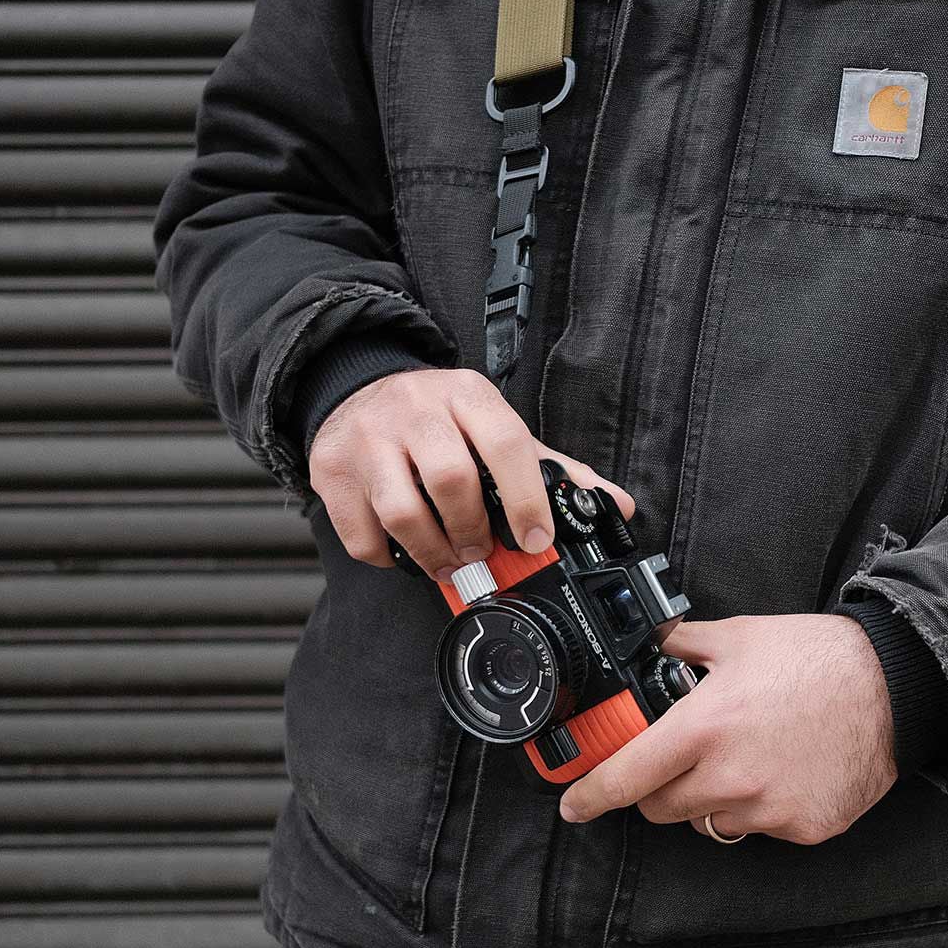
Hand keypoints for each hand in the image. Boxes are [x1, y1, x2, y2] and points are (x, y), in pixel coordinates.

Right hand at [307, 367, 634, 578]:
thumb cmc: (438, 419)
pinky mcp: (331, 470)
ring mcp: (368, 439)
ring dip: (433, 552)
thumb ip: (553, 468)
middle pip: (451, 480)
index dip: (527, 500)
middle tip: (482, 553)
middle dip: (473, 531)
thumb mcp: (494, 425)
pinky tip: (405, 551)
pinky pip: (361, 534)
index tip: (536, 540)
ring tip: (449, 561)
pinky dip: (388, 557)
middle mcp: (415, 409)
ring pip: (402, 511)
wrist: (355, 385)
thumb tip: (616, 507)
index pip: (506, 444)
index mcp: (467, 395)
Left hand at [559, 614, 897, 844]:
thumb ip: (684, 645)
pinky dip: (762, 807)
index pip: (626, 777)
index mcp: (703, 729)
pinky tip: (785, 771)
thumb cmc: (818, 657)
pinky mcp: (803, 828)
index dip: (590, 795)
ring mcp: (768, 809)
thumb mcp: (740, 637)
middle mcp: (729, 777)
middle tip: (681, 760)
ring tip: (746, 758)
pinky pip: (761, 828)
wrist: (895, 685)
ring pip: (710, 821)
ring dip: (712, 799)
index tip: (574, 804)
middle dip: (658, 788)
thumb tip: (654, 644)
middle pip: (661, 808)